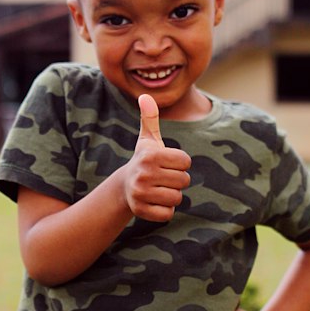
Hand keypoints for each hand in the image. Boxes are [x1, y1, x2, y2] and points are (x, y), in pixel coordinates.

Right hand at [123, 95, 191, 221]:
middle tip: (162, 178)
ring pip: (177, 198)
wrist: (124, 187)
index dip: (180, 163)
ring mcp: (141, 193)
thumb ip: (150, 118)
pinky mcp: (141, 211)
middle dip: (177, 180)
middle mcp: (144, 174)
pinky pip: (168, 214)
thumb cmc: (144, 160)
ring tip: (158, 189)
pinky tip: (154, 202)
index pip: (186, 162)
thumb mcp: (147, 140)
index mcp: (150, 155)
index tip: (166, 163)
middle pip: (184, 181)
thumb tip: (145, 96)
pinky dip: (165, 210)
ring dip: (171, 195)